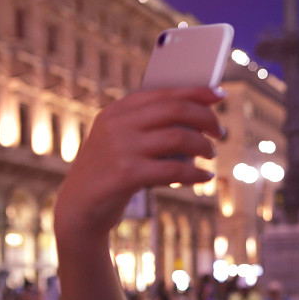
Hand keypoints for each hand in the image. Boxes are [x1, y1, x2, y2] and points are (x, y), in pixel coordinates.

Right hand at [55, 87, 223, 239]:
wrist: (79, 207)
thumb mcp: (123, 142)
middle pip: (175, 110)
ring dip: (203, 146)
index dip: (195, 92)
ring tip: (211, 154)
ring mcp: (121, 148)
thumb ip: (151, 126)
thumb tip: (200, 117)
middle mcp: (117, 124)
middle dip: (205, 118)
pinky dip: (196, 174)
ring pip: (178, 138)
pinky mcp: (126, 175)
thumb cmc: (111, 172)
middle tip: (219, 132)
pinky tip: (205, 177)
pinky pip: (174, 169)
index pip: (163, 93)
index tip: (219, 95)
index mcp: (117, 111)